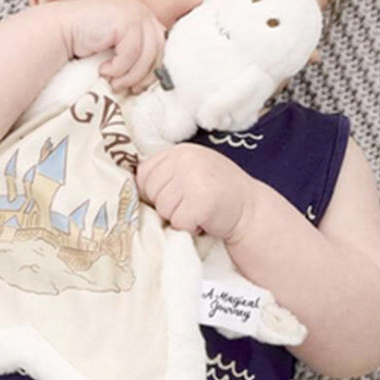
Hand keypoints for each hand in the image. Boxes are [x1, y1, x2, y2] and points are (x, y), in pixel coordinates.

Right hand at [58, 0, 166, 94]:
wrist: (60, 32)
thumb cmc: (86, 45)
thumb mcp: (117, 50)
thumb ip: (136, 55)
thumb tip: (156, 79)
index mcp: (143, 18)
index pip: (161, 47)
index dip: (153, 71)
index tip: (138, 87)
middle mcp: (142, 12)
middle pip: (158, 52)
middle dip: (144, 76)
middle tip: (128, 89)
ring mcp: (135, 13)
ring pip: (147, 55)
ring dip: (130, 75)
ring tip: (113, 82)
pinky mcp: (125, 20)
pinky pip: (132, 53)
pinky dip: (119, 68)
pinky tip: (103, 70)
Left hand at [135, 144, 256, 240]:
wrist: (251, 211)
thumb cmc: (216, 196)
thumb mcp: (190, 174)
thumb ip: (165, 175)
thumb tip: (128, 190)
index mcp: (179, 151)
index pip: (143, 174)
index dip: (156, 192)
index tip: (178, 195)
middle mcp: (186, 159)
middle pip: (151, 193)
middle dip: (168, 206)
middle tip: (192, 204)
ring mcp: (194, 178)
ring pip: (163, 209)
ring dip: (179, 218)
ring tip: (199, 211)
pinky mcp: (201, 202)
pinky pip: (178, 223)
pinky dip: (190, 228)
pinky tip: (205, 220)